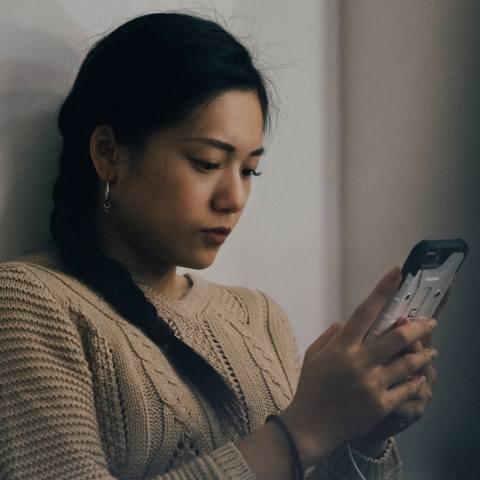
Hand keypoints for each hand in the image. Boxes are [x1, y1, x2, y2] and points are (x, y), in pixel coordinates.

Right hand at [280, 267, 437, 465]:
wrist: (311, 425)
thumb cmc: (310, 387)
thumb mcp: (313, 354)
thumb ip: (331, 335)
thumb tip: (348, 322)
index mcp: (341, 346)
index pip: (365, 311)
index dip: (382, 290)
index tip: (396, 272)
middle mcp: (359, 361)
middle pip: (397, 337)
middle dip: (418, 327)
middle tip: (430, 323)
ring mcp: (372, 384)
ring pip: (408, 362)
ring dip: (423, 354)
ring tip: (432, 351)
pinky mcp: (381, 404)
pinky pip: (407, 388)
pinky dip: (416, 379)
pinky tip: (420, 375)